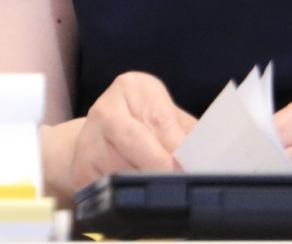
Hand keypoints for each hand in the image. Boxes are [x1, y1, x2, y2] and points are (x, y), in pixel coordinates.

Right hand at [49, 71, 194, 197]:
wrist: (99, 137)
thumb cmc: (144, 125)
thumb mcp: (167, 116)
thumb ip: (188, 133)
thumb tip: (210, 157)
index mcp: (133, 88)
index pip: (159, 119)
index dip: (178, 147)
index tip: (191, 167)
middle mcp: (106, 109)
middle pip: (135, 141)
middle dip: (160, 167)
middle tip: (180, 188)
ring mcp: (88, 140)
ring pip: (121, 169)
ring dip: (145, 188)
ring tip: (165, 199)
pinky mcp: (80, 170)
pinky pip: (107, 189)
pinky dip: (126, 199)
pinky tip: (139, 203)